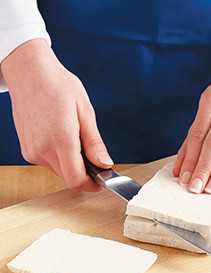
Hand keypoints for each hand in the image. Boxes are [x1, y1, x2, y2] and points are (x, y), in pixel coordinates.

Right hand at [2, 39, 112, 191]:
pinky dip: (61, 159)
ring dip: (72, 166)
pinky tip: (63, 139)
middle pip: (69, 179)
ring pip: (59, 173)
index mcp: (61, 138)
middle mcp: (42, 149)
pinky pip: (49, 164)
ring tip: (76, 140)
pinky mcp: (27, 150)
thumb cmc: (59, 86)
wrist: (29, 73)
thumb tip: (105, 164)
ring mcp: (32, 151)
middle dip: (85, 174)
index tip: (102, 179)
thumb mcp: (85, 111)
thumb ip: (94, 143)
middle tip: (93, 156)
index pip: (76, 180)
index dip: (92, 185)